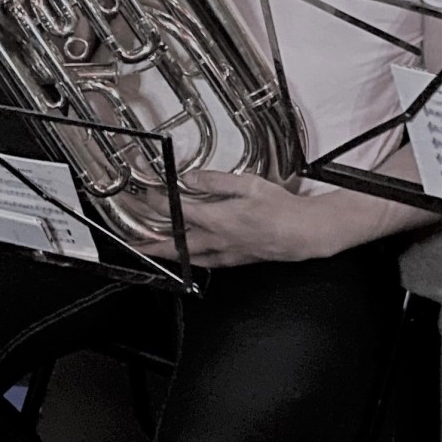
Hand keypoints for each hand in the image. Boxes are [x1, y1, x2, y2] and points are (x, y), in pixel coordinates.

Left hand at [142, 171, 338, 267]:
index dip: (158, 202)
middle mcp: (217, 240)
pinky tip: (194, 257)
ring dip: (171, 255)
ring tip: (157, 253)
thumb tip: (191, 178)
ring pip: (191, 258)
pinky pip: (210, 262)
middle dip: (152, 245)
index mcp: (216, 220)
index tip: (149, 195)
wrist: (307, 232)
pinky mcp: (239, 260)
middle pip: (176, 245)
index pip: (176, 212)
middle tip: (135, 246)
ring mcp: (228, 253)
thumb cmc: (282, 209)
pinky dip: (195, 260)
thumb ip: (215, 181)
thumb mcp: (247, 184)